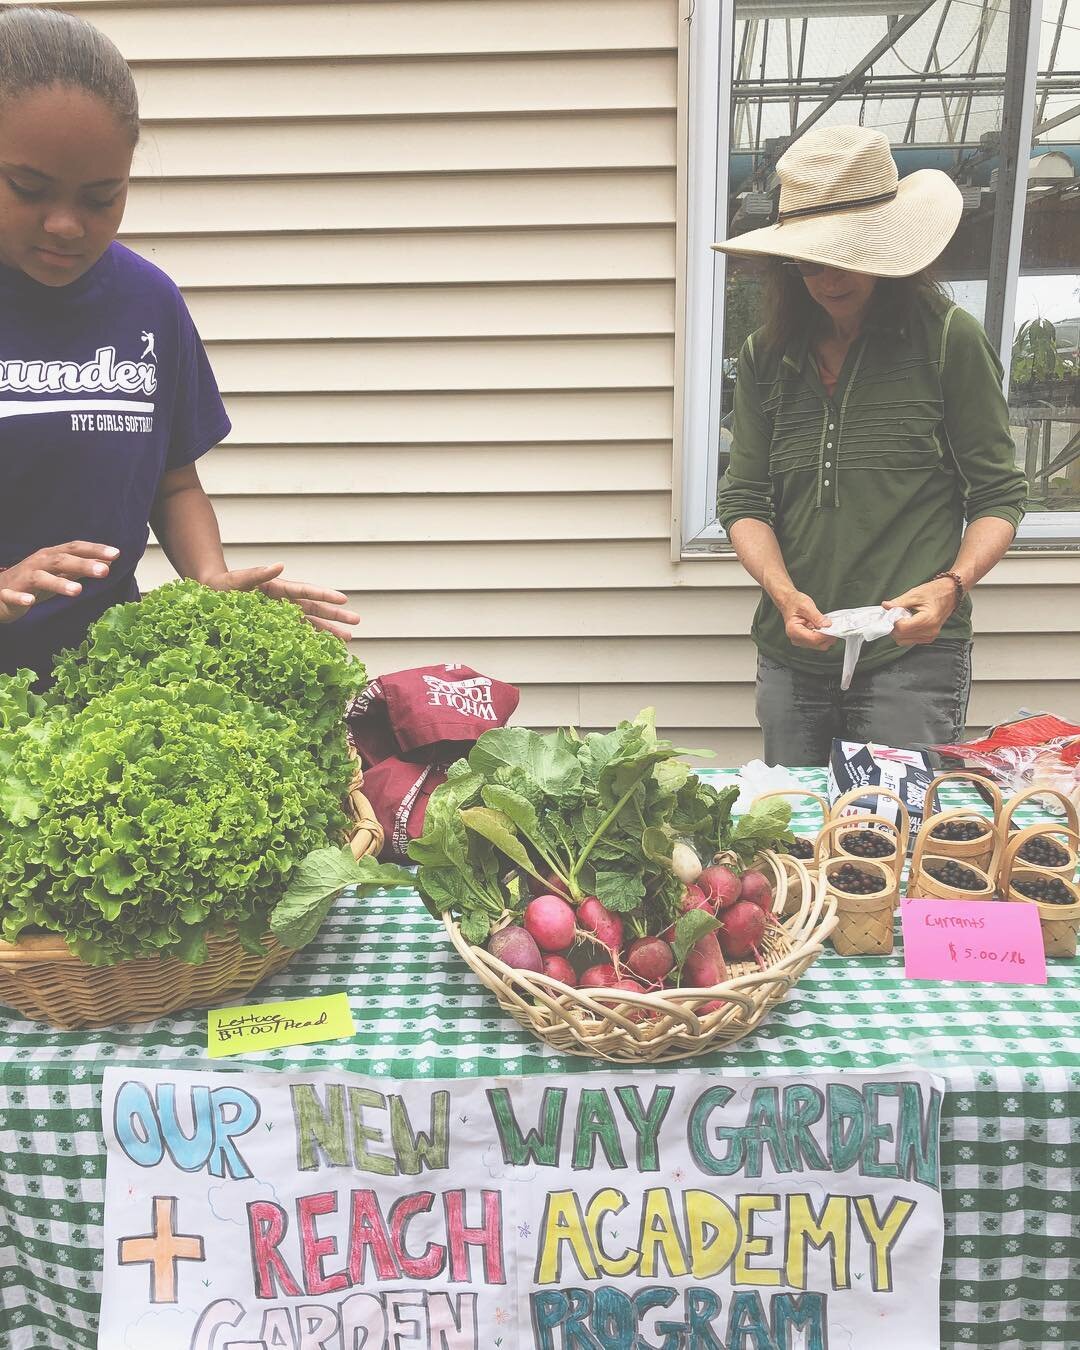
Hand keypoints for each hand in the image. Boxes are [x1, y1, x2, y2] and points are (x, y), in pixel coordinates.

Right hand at [0, 541, 118, 622]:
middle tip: (105, 571)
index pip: (75, 548)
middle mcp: (37, 563)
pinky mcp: (7, 594)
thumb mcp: (60, 574)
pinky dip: (21, 598)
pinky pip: (12, 596)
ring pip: (40, 578)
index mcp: (51, 557)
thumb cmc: (34, 582)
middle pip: (61, 560)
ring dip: (58, 583)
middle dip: (83, 565)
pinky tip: (31, 601)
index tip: (116, 553)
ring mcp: (22, 578)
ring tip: (77, 591)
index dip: (94, 550)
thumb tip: (108, 562)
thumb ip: (82, 569)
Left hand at [203, 563, 359, 640]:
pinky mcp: (273, 632)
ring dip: (328, 632)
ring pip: (309, 625)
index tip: (343, 599)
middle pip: (314, 609)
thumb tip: (279, 565)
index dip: (324, 595)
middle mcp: (282, 604)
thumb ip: (257, 574)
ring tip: (348, 640)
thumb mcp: (236, 579)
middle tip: (357, 621)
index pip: (305, 592)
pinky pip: (294, 637)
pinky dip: (309, 643)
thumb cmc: (220, 586)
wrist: (206, 598)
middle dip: (335, 616)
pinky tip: (324, 650)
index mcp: (276, 589)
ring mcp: (279, 618)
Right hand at [778, 591, 835, 650]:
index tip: (835, 627)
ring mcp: (800, 640)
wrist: (788, 601)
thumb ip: (817, 617)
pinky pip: (818, 642)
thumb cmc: (794, 602)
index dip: (826, 634)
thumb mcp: (806, 606)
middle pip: (818, 644)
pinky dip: (824, 635)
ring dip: (827, 636)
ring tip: (827, 624)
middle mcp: (796, 638)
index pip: (814, 639)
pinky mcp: (805, 640)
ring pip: (820, 644)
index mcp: (793, 631)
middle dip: (828, 636)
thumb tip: (827, 625)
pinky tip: (823, 627)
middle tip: (834, 625)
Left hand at [882, 579, 956, 645]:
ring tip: (904, 618)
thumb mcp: (915, 594)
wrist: (951, 593)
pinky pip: (911, 640)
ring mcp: (930, 636)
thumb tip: (885, 606)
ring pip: (904, 641)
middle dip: (894, 627)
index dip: (893, 621)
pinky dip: (906, 633)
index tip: (892, 613)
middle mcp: (930, 631)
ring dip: (899, 631)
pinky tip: (909, 622)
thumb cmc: (935, 592)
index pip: (901, 628)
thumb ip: (898, 602)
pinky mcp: (929, 638)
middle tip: (897, 614)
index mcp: (927, 620)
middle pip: (901, 637)